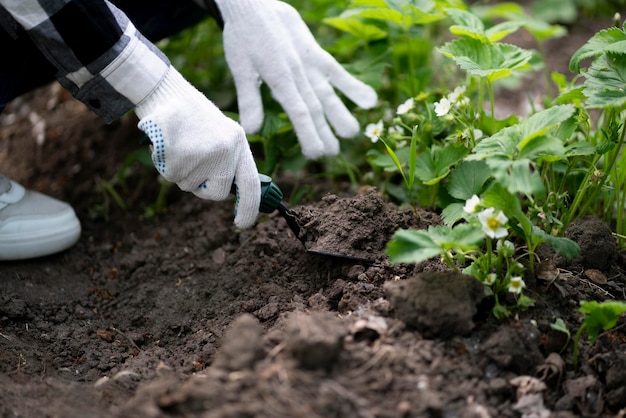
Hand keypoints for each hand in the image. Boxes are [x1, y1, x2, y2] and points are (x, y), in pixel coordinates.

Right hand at [135, 67, 260, 227]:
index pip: (250, 183)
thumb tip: (230, 191)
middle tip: (192, 165)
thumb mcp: (221, 133)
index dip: (249, 208)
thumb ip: (229, 160)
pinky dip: (166, 165)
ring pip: (189, 185)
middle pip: (217, 192)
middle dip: (202, 187)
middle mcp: (227, 149)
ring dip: (181, 172)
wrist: (164, 90)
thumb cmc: (192, 115)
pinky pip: (172, 176)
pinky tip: (167, 145)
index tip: (243, 224)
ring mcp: (205, 154)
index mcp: (239, 142)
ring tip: (179, 145)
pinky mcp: (182, 155)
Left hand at [215, 0, 377, 158]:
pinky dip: (352, 85)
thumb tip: (251, 130)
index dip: (309, 134)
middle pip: (315, 106)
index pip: (298, 112)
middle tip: (332, 154)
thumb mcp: (240, 68)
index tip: (316, 154)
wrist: (255, 4)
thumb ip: (249, 99)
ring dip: (341, 113)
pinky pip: (337, 71)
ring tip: (353, 133)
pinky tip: (369, 100)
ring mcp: (310, 62)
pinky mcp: (317, 53)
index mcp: (278, 78)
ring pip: (328, 91)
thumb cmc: (244, 37)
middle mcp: (298, 72)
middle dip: (324, 131)